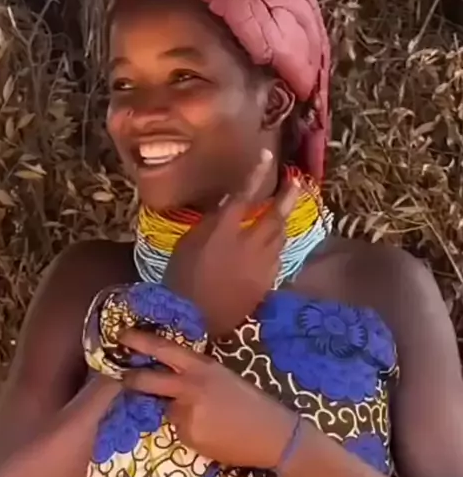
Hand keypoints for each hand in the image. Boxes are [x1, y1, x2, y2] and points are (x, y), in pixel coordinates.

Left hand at [119, 329, 296, 468]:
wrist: (273, 435)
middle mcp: (190, 387)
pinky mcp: (187, 436)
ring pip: (165, 411)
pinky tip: (211, 434)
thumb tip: (169, 376)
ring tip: (207, 419)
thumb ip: (195, 375)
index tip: (122, 336)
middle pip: (148, 380)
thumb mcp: (223, 378)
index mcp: (202, 367)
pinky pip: (177, 431)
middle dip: (132, 379)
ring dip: (174, 414)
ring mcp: (186, 412)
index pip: (164, 349)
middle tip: (125, 378)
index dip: (140, 341)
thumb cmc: (252, 404)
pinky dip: (187, 432)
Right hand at [163, 150, 299, 337]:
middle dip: (287, 196)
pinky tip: (274, 242)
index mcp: (224, 232)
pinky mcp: (266, 283)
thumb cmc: (181, 279)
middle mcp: (249, 245)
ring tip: (285, 209)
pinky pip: (278, 257)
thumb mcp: (188, 244)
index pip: (244, 195)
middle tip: (294, 181)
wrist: (193, 321)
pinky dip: (277, 245)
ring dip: (283, 220)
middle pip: (275, 216)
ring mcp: (262, 266)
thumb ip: (209, 222)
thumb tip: (225, 204)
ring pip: (280, 236)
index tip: (267, 155)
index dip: (256, 174)